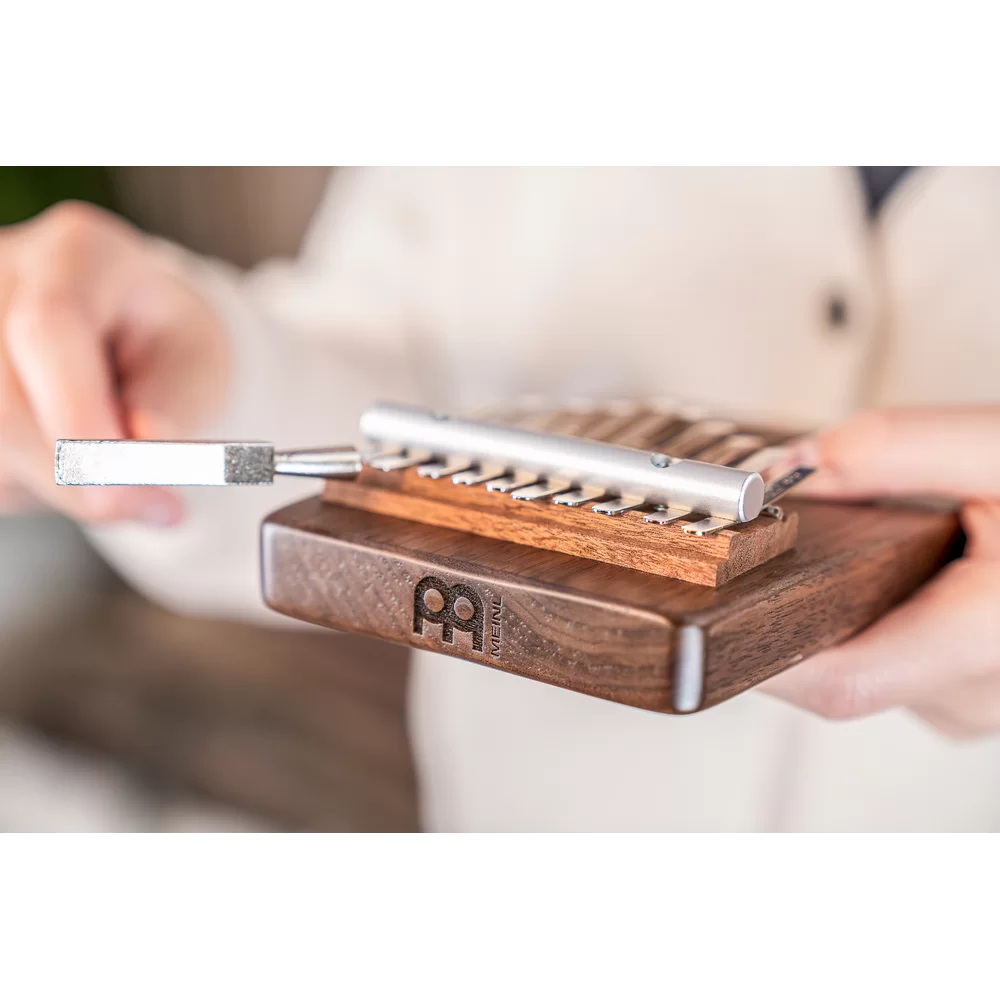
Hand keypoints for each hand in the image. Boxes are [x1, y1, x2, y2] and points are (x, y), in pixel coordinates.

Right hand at [0, 201, 230, 524]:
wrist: (135, 342)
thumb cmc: (168, 350)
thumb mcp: (198, 370)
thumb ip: (173, 404)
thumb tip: (144, 440)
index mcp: (77, 255)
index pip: (47, 328)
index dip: (80, 419)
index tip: (130, 485)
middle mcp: (0, 275)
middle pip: (5, 399)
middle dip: (78, 478)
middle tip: (155, 508)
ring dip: (53, 485)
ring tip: (114, 470)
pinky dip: (25, 485)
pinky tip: (63, 463)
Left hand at [760, 407, 999, 737]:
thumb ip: (902, 450)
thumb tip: (792, 466)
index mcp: (993, 641)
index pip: (839, 682)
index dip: (758, 649)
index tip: (700, 604)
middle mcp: (976, 695)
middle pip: (835, 667)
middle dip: (792, 601)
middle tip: (764, 539)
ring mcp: (968, 700)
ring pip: (858, 661)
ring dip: (830, 604)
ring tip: (843, 543)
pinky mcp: (961, 688)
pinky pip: (884, 658)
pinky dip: (862, 611)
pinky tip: (877, 566)